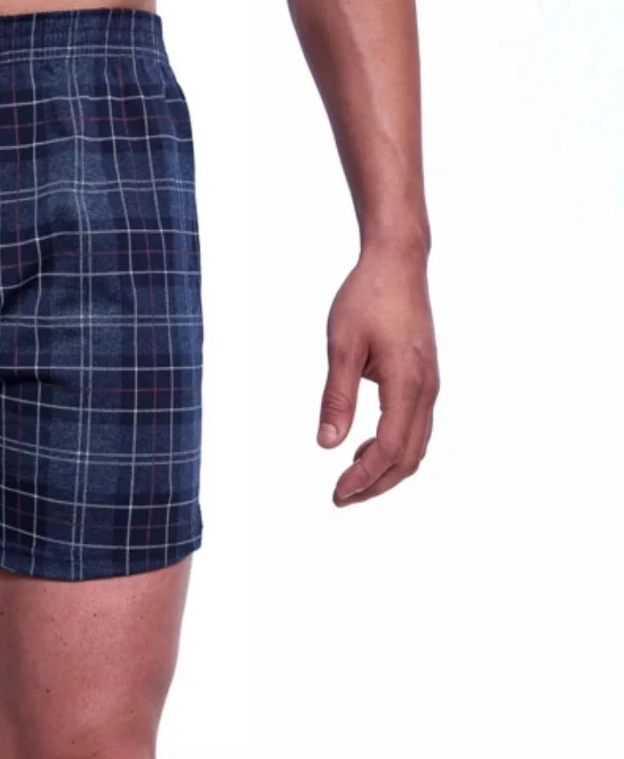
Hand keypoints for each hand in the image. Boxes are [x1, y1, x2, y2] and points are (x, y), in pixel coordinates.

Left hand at [318, 246, 438, 505]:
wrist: (398, 261)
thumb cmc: (368, 295)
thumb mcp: (342, 344)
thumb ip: (337, 396)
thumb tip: (328, 444)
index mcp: (408, 383)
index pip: (389, 448)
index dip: (365, 477)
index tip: (338, 492)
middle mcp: (427, 390)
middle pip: (408, 457)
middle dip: (376, 484)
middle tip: (341, 496)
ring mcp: (430, 384)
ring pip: (416, 445)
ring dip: (386, 468)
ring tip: (351, 478)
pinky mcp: (425, 377)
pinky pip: (416, 426)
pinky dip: (394, 447)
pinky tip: (367, 445)